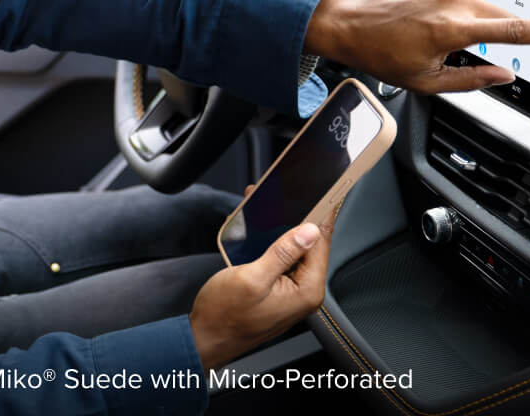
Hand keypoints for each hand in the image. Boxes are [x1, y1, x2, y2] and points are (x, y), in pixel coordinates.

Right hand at [189, 202, 332, 369]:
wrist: (205, 338)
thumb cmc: (224, 314)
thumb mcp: (252, 278)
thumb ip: (282, 253)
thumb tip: (309, 231)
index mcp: (306, 291)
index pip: (321, 243)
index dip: (320, 215)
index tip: (323, 191)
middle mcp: (304, 292)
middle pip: (310, 246)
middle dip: (297, 218)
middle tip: (285, 193)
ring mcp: (291, 293)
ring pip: (295, 251)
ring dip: (282, 228)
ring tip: (266, 206)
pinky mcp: (278, 291)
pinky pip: (283, 260)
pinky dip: (273, 242)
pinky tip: (259, 230)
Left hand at [304, 0, 529, 92]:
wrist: (346, 18)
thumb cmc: (380, 52)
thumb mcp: (426, 81)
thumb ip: (472, 80)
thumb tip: (505, 75)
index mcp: (454, 26)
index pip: (519, 30)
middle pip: (501, 18)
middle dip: (493, 36)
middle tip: (454, 48)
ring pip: (482, 5)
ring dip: (470, 20)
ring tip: (430, 30)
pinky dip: (455, 5)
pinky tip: (427, 13)